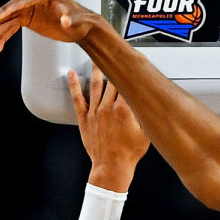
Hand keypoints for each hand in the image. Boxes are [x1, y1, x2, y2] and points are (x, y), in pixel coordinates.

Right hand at [0, 0, 99, 53]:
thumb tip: (66, 20)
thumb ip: (70, 19)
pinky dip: (4, 36)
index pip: (22, 0)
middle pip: (10, 9)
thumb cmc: (81, 21)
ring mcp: (27, 8)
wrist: (82, 26)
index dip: (10, 8)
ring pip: (7, 19)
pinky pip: (11, 26)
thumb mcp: (76, 20)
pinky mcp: (26, 17)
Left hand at [69, 65, 149, 192]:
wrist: (112, 167)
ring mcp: (95, 112)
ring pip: (95, 84)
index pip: (128, 83)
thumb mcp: (146, 133)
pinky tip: (71, 74)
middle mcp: (108, 107)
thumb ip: (145, 113)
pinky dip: (74, 84)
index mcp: (125, 109)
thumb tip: (148, 100)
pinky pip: (77, 98)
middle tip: (114, 52)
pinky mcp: (84, 118)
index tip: (130, 59)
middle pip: (112, 80)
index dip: (129, 70)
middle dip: (114, 65)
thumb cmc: (130, 153)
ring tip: (96, 56)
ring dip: (96, 69)